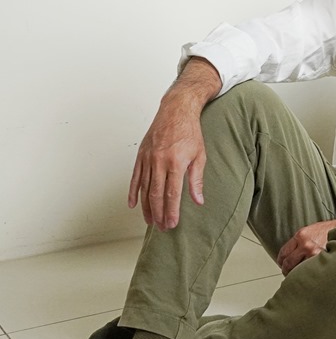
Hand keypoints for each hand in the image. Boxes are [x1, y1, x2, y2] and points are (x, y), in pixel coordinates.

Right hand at [128, 102, 205, 230]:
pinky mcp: (141, 155)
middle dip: (158, 213)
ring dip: (146, 207)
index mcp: (176, 163)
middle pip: (156, 194)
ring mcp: (148, 158)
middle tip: (161, 227)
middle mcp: (159, 162)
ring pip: (144, 188)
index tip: (171, 224)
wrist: (176, 110)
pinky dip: (133, 192)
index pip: (172, 194)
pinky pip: (135, 177)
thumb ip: (197, 180)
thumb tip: (198, 201)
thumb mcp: (200, 155)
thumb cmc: (190, 132)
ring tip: (150, 221)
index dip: (171, 211)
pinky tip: (133, 204)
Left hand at [276, 211, 335, 275]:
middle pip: (287, 264)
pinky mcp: (323, 260)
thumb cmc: (331, 232)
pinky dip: (309, 275)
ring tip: (302, 276)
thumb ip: (299, 242)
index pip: (283, 253)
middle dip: (287, 270)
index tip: (283, 265)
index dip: (281, 261)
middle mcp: (306, 244)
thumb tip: (290, 256)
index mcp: (301, 235)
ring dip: (298, 275)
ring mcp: (315, 254)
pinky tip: (312, 275)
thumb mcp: (311, 231)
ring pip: (298, 271)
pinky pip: (310, 272)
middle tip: (290, 273)